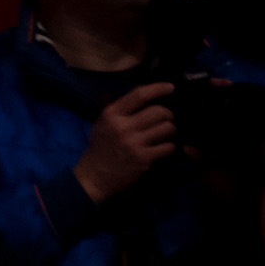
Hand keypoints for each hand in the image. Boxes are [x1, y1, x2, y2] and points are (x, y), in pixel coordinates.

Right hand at [73, 84, 176, 202]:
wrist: (94, 177)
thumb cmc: (100, 149)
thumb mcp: (102, 124)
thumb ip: (120, 108)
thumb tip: (142, 92)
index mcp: (112, 115)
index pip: (140, 95)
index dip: (159, 88)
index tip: (170, 88)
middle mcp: (122, 128)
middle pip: (159, 111)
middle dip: (167, 115)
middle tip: (165, 120)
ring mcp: (133, 144)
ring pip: (167, 128)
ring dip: (169, 131)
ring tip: (163, 135)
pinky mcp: (143, 159)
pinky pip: (168, 147)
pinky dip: (169, 147)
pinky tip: (162, 148)